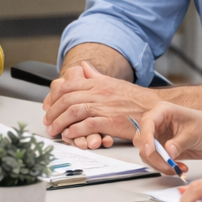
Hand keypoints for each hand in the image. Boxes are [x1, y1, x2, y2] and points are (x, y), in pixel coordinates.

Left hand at [42, 61, 156, 147]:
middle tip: (47, 120)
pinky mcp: (110, 121)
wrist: (154, 109)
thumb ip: (95, 75)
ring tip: (53, 130)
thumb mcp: (113, 83)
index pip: (68, 86)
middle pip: (67, 99)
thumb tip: (82, 67)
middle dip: (53, 111)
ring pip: (74, 111)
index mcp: (98, 83)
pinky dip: (75, 130)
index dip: (54, 97)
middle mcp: (99, 93)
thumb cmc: (135, 98)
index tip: (49, 105)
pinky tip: (69, 135)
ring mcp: (104, 106)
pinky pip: (87, 124)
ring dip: (60, 122)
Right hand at [135, 102, 201, 171]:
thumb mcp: (194, 133)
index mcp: (163, 112)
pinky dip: (164, 167)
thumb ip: (179, 143)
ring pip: (146, 154)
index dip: (146, 137)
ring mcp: (158, 137)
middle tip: (169, 164)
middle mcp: (157, 124)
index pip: (147, 123)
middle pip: (142, 141)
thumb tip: (168, 152)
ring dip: (159, 164)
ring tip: (177, 167)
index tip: (150, 151)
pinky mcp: (161, 150)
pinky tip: (179, 166)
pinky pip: (155, 161)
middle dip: (153, 155)